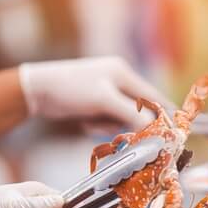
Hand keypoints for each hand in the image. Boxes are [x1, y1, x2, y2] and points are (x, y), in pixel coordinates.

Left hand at [18, 56, 173, 129]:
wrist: (37, 91)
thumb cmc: (71, 89)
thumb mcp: (104, 101)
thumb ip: (130, 114)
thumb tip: (154, 128)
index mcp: (123, 73)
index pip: (153, 96)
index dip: (163, 115)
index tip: (170, 134)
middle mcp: (117, 80)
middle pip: (137, 111)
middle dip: (125, 123)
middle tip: (111, 128)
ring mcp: (105, 92)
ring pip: (120, 119)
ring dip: (108, 126)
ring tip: (90, 121)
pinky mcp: (94, 103)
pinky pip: (106, 121)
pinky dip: (97, 126)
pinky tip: (84, 121)